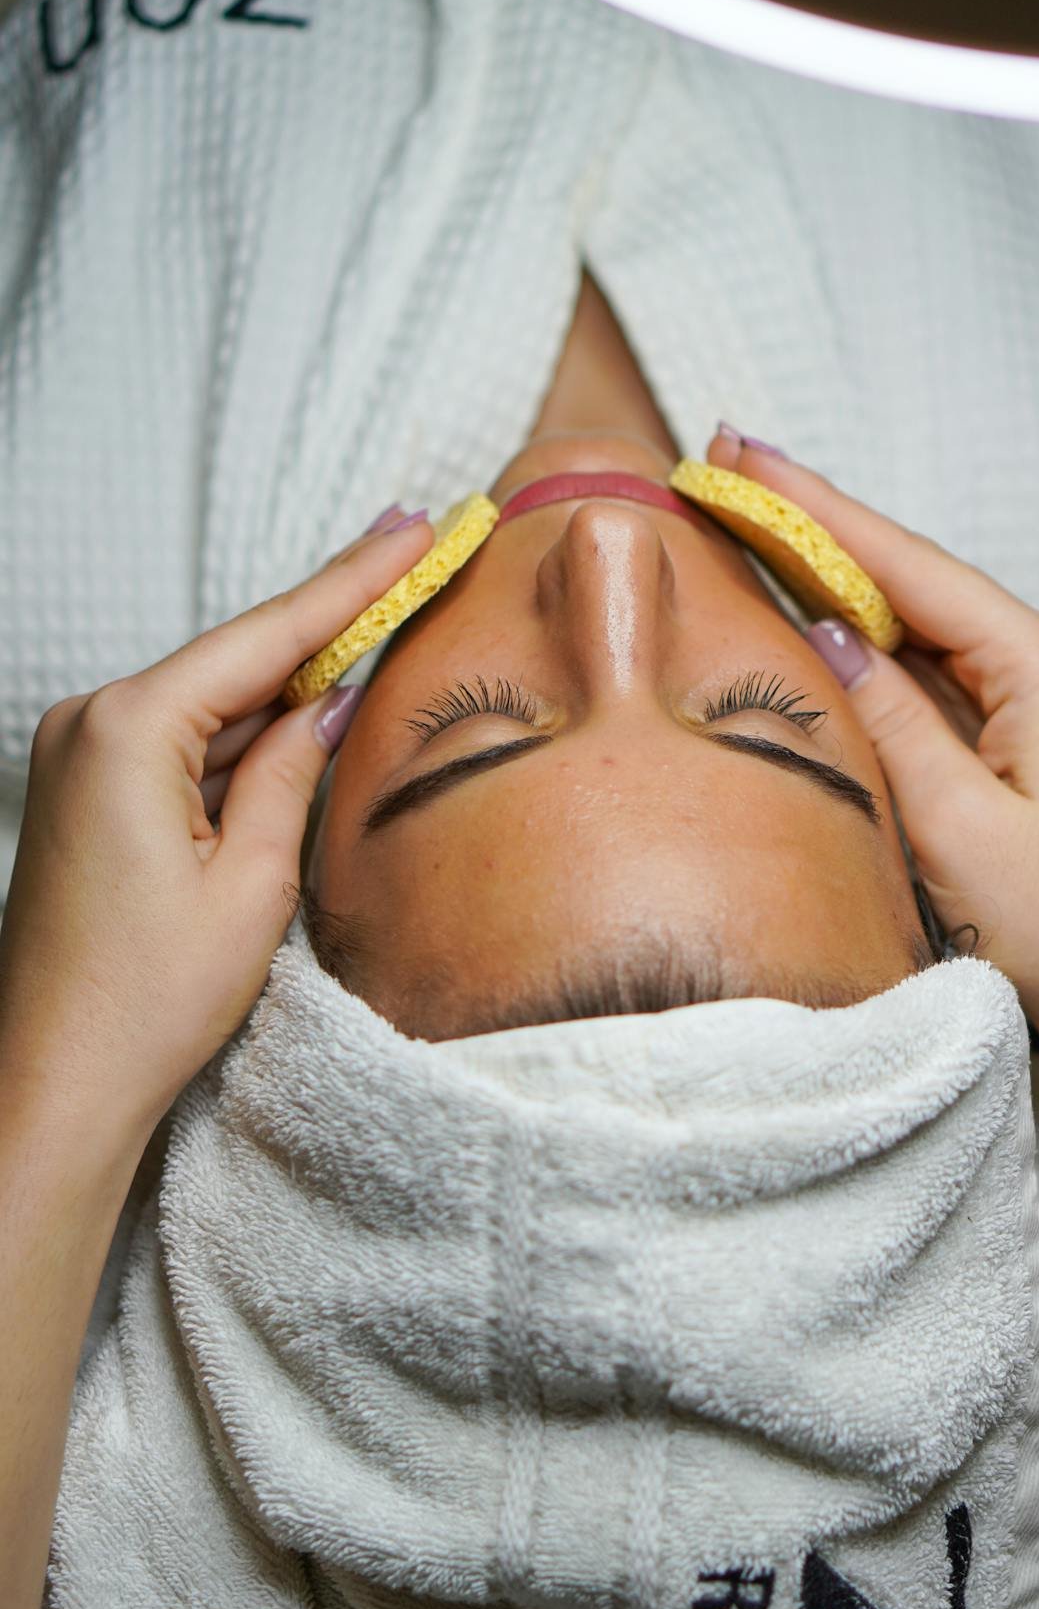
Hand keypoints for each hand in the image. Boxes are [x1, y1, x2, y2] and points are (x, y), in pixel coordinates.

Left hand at [0, 513, 432, 1144]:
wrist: (56, 1082)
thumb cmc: (145, 1001)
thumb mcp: (253, 884)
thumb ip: (291, 773)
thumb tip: (327, 702)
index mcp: (129, 731)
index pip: (266, 637)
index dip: (353, 582)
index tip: (412, 526)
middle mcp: (90, 725)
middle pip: (237, 660)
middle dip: (330, 621)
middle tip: (412, 554)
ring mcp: (79, 758)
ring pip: (213, 704)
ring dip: (292, 684)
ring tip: (382, 632)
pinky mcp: (85, 796)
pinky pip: (183, 745)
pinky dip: (246, 737)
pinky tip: (308, 715)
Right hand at [707, 430, 1038, 1064]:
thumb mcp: (956, 827)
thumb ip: (888, 721)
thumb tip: (824, 632)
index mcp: (1036, 663)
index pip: (905, 566)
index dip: (816, 509)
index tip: (742, 457)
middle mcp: (1032, 663)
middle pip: (903, 576)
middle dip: (812, 522)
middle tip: (725, 463)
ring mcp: (1016, 700)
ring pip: (904, 621)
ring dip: (826, 574)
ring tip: (746, 519)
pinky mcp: (998, 741)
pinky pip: (913, 673)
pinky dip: (853, 640)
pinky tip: (802, 615)